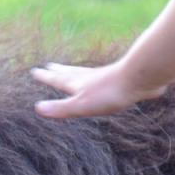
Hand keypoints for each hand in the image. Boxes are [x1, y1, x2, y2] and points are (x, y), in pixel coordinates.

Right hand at [31, 61, 164, 118]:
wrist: (139, 78)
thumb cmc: (109, 94)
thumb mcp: (81, 105)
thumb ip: (60, 108)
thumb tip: (37, 108)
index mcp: (78, 84)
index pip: (57, 80)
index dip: (46, 77)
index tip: (35, 71)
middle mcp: (89, 78)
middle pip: (70, 73)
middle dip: (58, 71)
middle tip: (50, 66)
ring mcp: (104, 78)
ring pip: (85, 74)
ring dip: (75, 72)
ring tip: (71, 71)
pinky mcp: (119, 82)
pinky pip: (102, 78)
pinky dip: (95, 77)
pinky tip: (102, 79)